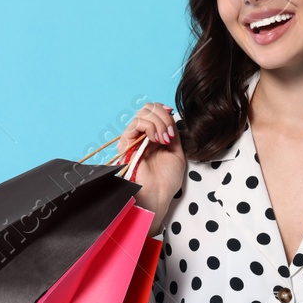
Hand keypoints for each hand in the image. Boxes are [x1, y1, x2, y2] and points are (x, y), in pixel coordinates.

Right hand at [118, 102, 185, 235]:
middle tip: (169, 135)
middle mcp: (142, 135)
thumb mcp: (176, 151)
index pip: (154, 111)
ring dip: (159, 123)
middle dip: (163, 117)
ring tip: (164, 140)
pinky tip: (157, 140)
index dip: (164, 111)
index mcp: (153, 136)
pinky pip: (137, 123)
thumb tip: (170, 115)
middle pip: (148, 108)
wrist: (158, 195)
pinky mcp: (127, 143)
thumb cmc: (166, 179)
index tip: (172, 121)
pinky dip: (150, 126)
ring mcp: (134, 138)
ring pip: (143, 113)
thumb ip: (172, 132)